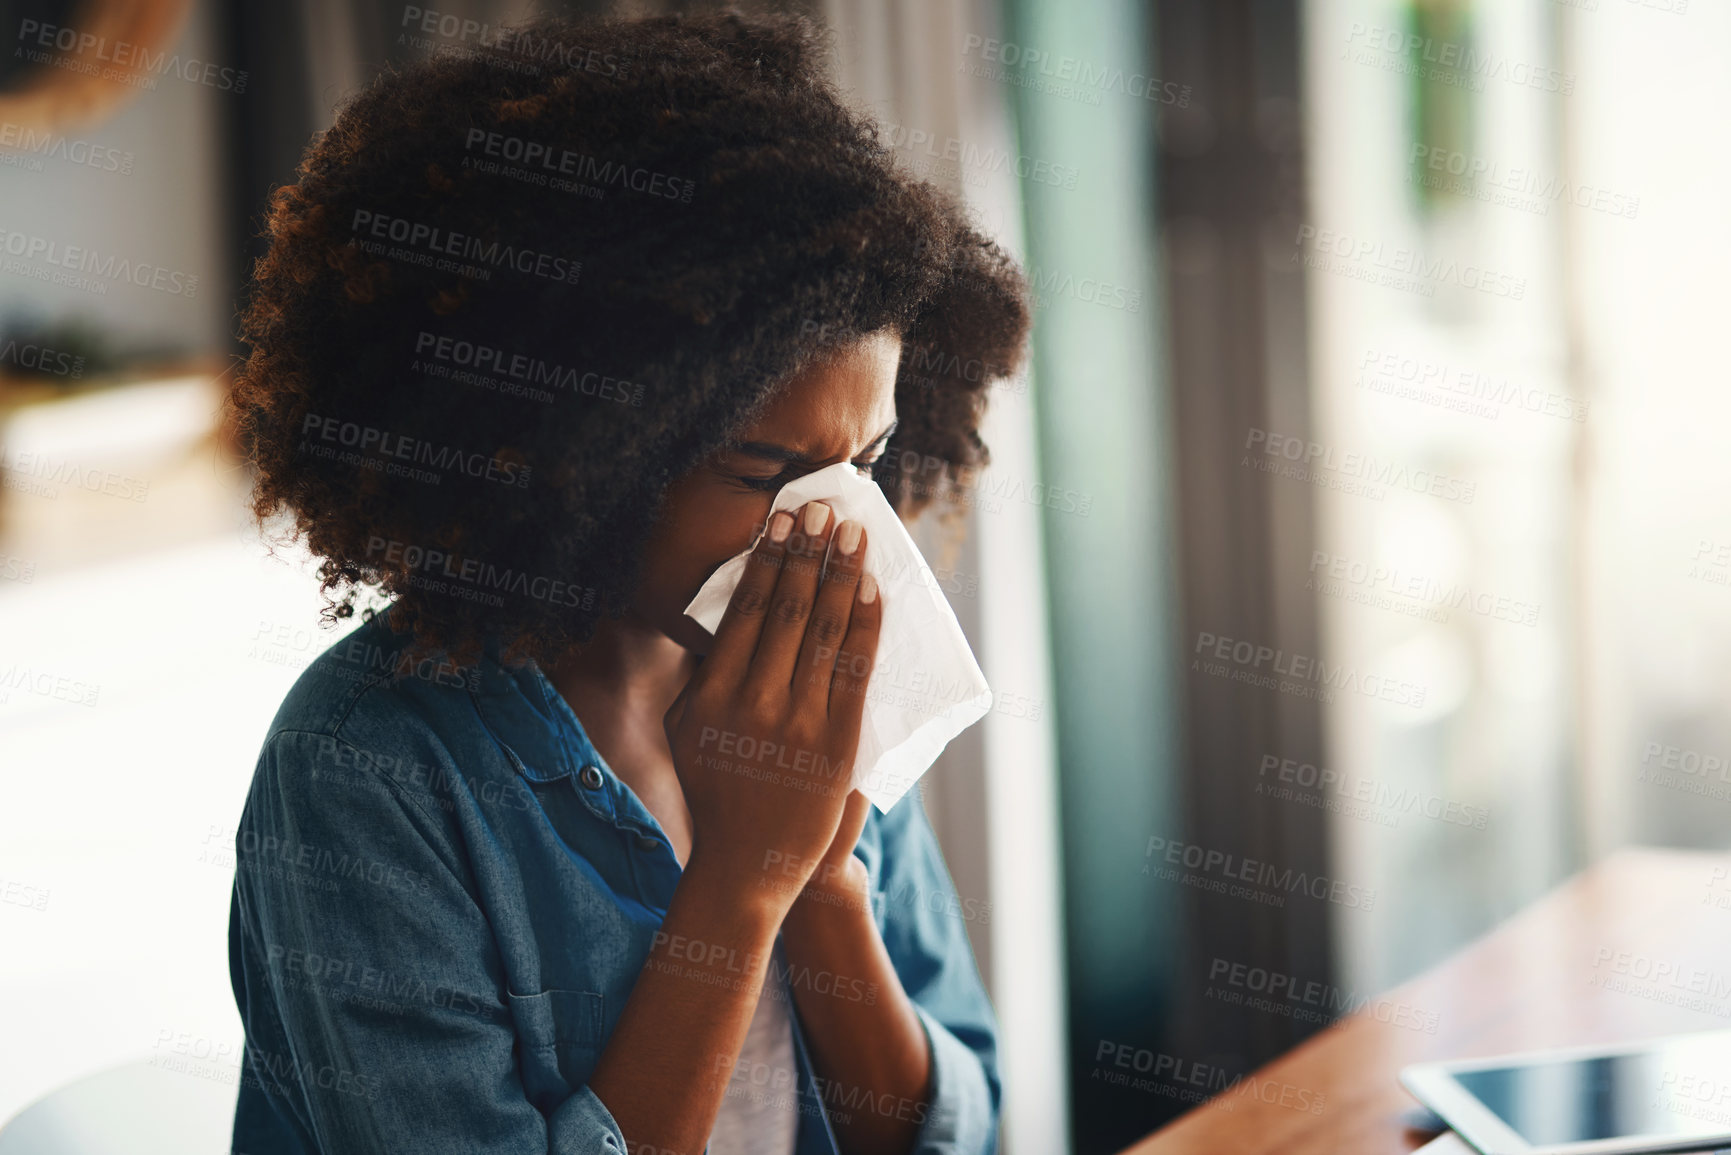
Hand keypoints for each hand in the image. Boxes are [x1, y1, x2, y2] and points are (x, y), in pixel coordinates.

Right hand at [663, 501, 882, 907]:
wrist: (747, 866)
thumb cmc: (716, 791)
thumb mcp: (686, 731)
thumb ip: (704, 676)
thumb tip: (730, 614)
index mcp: (709, 694)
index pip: (744, 611)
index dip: (768, 560)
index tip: (783, 522)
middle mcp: (752, 702)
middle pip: (787, 609)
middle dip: (808, 552)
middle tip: (822, 510)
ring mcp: (797, 722)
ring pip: (825, 631)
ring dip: (842, 574)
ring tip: (852, 534)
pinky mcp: (837, 742)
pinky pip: (856, 669)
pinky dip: (866, 623)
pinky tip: (871, 589)